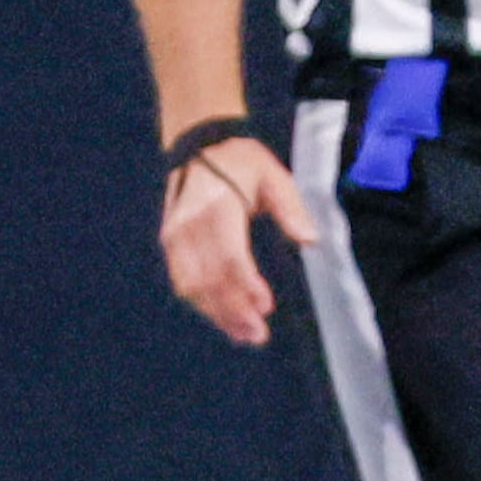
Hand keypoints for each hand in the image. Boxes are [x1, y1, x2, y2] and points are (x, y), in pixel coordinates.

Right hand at [161, 138, 319, 348]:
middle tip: (258, 335)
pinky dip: (203, 303)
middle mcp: (189, 225)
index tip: (266, 307)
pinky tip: (225, 318)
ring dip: (217, 313)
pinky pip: (183, 280)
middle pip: (209, 278)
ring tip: (245, 335)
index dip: (246, 286)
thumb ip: (291, 208)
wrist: (201, 145)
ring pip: (192, 285)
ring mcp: (175, 235)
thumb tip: (311, 239)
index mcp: (217, 208)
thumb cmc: (243, 162)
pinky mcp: (170, 242)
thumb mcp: (274, 175)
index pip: (229, 257)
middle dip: (233, 310)